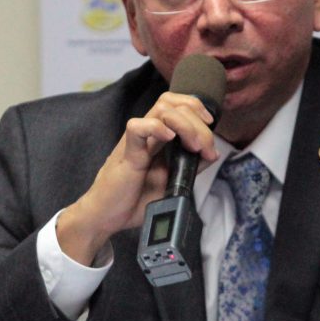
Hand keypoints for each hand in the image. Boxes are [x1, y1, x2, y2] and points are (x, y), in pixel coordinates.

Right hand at [56, 91, 218, 264]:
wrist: (107, 217)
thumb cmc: (135, 199)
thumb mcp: (172, 181)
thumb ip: (190, 166)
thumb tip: (211, 153)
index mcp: (157, 137)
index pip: (177, 104)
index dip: (196, 108)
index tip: (210, 127)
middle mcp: (147, 134)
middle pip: (173, 103)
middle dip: (198, 121)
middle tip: (204, 147)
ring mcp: (136, 142)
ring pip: (161, 109)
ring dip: (185, 124)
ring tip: (193, 146)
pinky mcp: (126, 154)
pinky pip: (137, 127)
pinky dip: (157, 128)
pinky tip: (169, 139)